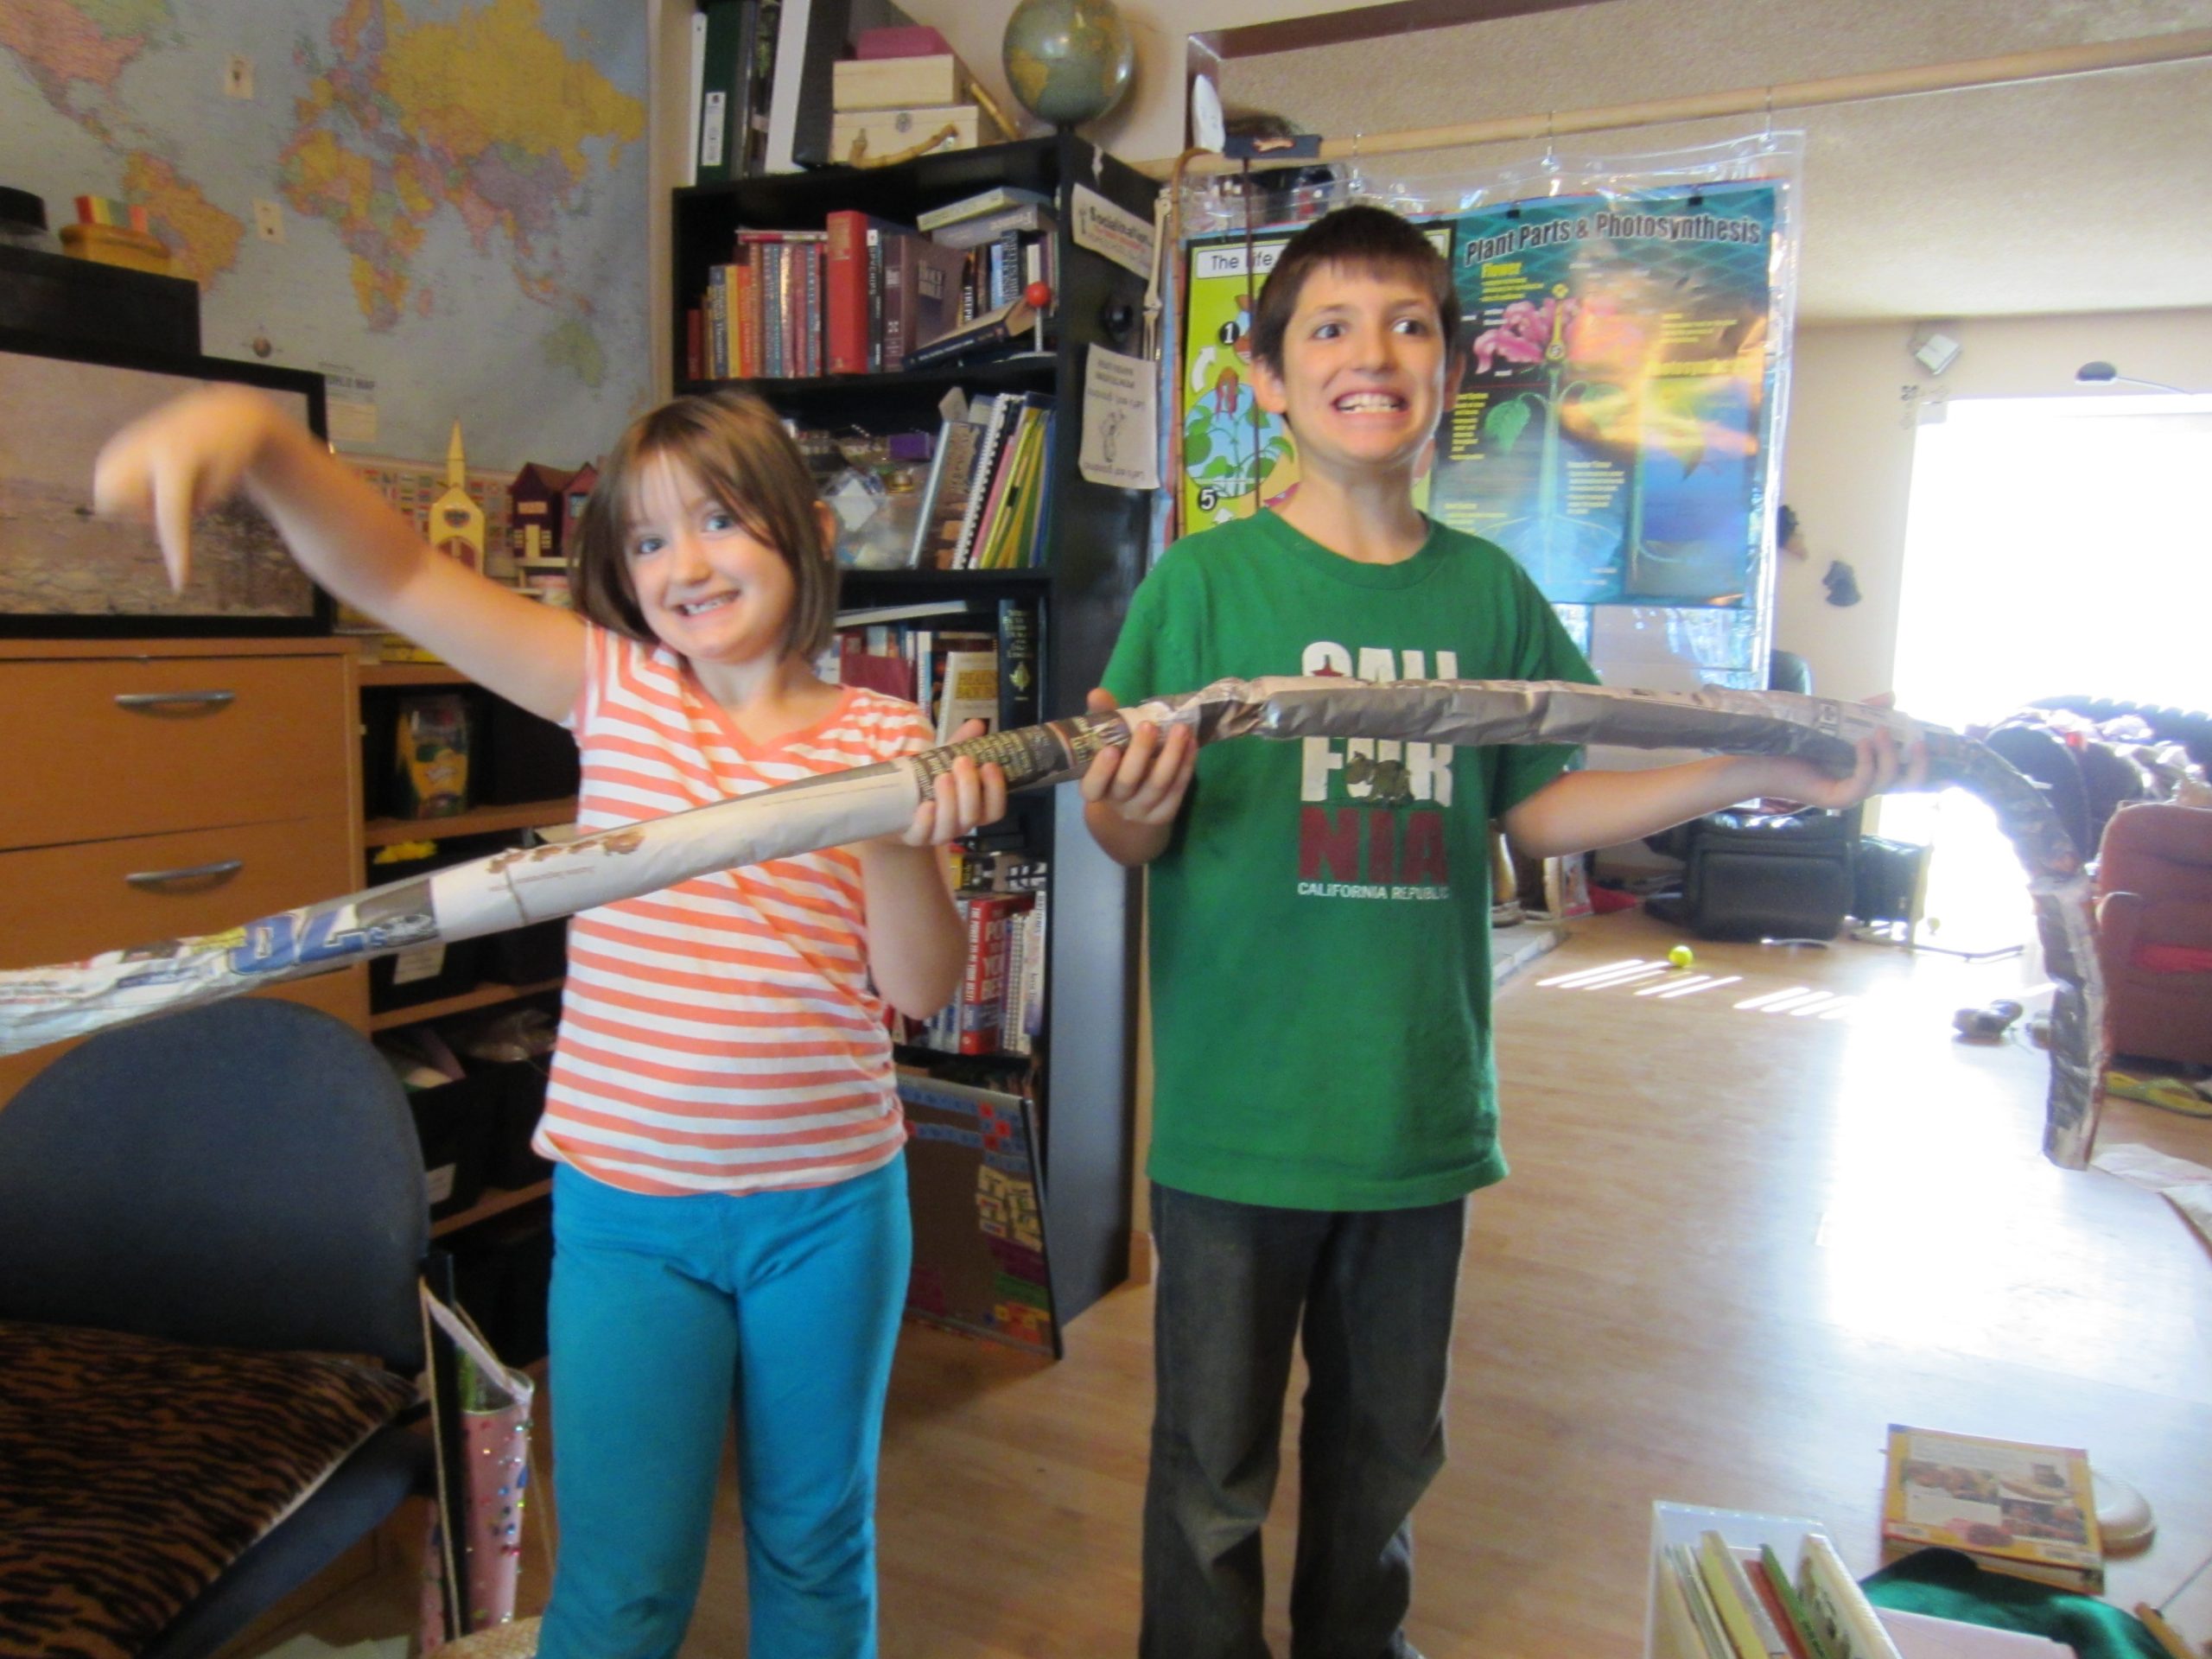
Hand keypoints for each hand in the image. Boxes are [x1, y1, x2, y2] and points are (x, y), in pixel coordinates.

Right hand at [93, 386, 280, 593]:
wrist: (222, 414)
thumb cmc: (229, 451)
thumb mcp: (223, 480)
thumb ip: (192, 503)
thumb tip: (151, 514)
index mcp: (176, 459)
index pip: (171, 516)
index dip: (176, 552)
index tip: (180, 583)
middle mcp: (144, 447)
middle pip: (121, 504)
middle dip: (143, 508)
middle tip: (173, 490)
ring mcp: (126, 443)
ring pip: (109, 496)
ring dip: (138, 498)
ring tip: (169, 477)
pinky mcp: (116, 445)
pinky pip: (108, 483)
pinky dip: (130, 486)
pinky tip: (157, 471)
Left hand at [896, 719, 1006, 846]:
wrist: (893, 813)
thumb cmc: (925, 785)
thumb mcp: (941, 763)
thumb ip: (959, 745)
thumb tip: (977, 723)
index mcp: (973, 809)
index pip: (995, 809)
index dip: (996, 790)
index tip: (990, 765)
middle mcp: (959, 824)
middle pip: (973, 814)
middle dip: (970, 788)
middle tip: (963, 761)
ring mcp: (937, 834)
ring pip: (950, 825)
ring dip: (950, 801)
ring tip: (943, 776)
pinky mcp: (914, 838)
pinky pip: (923, 834)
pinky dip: (926, 821)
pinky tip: (926, 805)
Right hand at [1079, 687, 1194, 826]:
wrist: (1132, 807)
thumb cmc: (1116, 767)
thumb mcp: (1106, 744)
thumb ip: (1103, 720)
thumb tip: (1097, 693)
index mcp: (1095, 788)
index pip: (1092, 786)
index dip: (1101, 771)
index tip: (1110, 749)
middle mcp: (1117, 803)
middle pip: (1128, 782)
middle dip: (1140, 753)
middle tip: (1148, 726)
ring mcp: (1142, 810)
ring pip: (1158, 785)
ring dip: (1171, 755)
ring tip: (1181, 729)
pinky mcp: (1165, 813)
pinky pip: (1178, 789)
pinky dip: (1186, 765)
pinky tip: (1192, 743)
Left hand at [1758, 723, 1929, 810]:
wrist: (1762, 758)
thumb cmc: (1798, 742)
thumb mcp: (1837, 722)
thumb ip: (1864, 712)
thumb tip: (1893, 697)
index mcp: (1871, 770)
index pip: (1909, 773)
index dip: (1930, 765)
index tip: (1941, 746)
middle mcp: (1866, 785)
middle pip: (1908, 785)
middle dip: (1920, 765)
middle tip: (1920, 741)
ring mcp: (1852, 794)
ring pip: (1886, 782)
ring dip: (1889, 755)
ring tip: (1878, 731)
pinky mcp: (1835, 798)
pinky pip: (1862, 785)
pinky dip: (1867, 763)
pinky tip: (1862, 743)